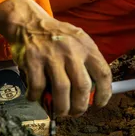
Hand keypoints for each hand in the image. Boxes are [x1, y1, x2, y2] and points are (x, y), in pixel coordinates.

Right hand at [0, 0, 111, 117]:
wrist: (29, 23)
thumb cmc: (58, 36)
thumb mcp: (79, 41)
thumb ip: (88, 61)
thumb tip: (97, 89)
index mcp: (87, 47)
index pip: (103, 73)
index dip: (104, 93)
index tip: (99, 104)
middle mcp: (72, 52)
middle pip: (82, 87)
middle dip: (80, 106)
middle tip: (76, 112)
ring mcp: (52, 56)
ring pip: (62, 90)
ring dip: (62, 107)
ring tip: (61, 111)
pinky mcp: (33, 61)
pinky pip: (38, 87)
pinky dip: (37, 97)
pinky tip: (38, 98)